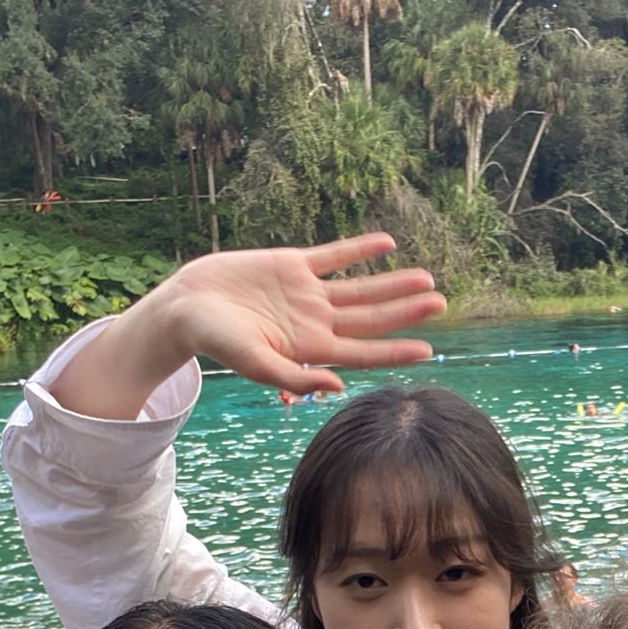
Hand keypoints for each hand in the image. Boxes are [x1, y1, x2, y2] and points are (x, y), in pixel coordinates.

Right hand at [128, 232, 443, 395]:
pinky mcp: (292, 265)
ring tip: (426, 277)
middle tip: (441, 302)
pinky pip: (333, 256)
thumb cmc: (216, 342)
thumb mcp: (256, 363)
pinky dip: (359, 249)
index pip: (363, 352)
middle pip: (371, 318)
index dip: (395, 351)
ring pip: (359, 287)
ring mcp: (307, 294)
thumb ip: (296, 377)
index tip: (429, 349)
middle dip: (405, 312)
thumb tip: (338, 385)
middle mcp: (315, 323)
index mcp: (311, 350)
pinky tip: (387, 243)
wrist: (186, 306)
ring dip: (392, 282)